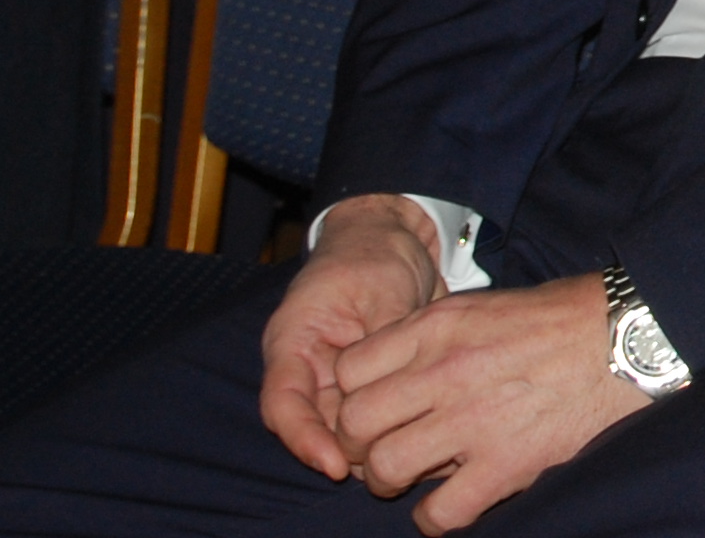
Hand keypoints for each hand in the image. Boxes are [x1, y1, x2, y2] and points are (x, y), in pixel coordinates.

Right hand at [259, 195, 444, 478]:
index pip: (283, 404)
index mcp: (293, 340)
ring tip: (412, 454)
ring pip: (345, 427)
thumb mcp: (381, 289)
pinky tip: (421, 436)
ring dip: (372, 444)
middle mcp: (307, 366)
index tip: (336, 465)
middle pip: (315, 426)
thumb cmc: (375, 254)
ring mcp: (334, 377)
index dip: (304, 440)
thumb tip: (397, 387)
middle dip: (348, 450)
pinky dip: (391, 427)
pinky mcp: (365, 381)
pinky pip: (371, 415)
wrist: (394, 236)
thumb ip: (383, 338)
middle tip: (388, 469)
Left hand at [327, 271, 649, 533]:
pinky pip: (439, 512)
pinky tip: (450, 504)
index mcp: (440, 326)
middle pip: (354, 423)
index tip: (376, 407)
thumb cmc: (564, 318)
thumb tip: (395, 378)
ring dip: (392, 481)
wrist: (631, 336)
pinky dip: (435, 519)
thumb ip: (435, 338)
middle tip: (386, 448)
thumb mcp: (487, 307)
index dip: (351, 395)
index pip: (348, 370)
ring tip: (416, 477)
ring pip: (385, 468)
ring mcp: (475, 419)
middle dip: (359, 444)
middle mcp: (447, 370)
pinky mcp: (507, 463)